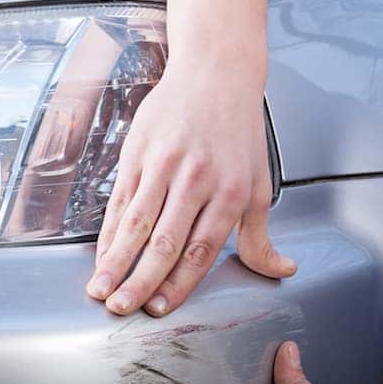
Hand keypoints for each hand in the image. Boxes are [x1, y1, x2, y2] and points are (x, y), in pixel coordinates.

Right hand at [86, 61, 295, 316]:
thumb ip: (260, 236)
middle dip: (141, 281)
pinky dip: (109, 231)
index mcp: (229, 192)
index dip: (179, 283)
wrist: (216, 74)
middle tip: (122, 309)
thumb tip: (282, 271)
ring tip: (100, 290)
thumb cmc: (239, 134)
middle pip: (165, 241)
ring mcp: (164, 165)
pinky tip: (101, 254)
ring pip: (136, 223)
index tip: (160, 309)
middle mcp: (197, 180)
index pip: (201, 249)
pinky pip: (121, 200)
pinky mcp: (138, 153)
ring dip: (115, 261)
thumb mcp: (259, 185)